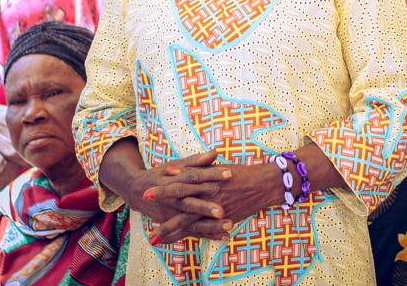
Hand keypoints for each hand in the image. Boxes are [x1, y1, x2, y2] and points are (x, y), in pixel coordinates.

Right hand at [131, 151, 234, 243]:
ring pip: (191, 221)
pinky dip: (207, 234)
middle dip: (205, 207)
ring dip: (210, 225)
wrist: (136, 191)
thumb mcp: (175, 165)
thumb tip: (215, 152)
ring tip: (229, 225)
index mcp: (172, 180)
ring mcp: (171, 213)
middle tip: (222, 210)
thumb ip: (196, 161)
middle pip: (189, 202)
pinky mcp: (173, 224)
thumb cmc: (160, 175)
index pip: (193, 176)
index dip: (210, 174)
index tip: (229, 173)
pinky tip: (224, 236)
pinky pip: (191, 231)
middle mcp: (171, 198)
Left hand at [147, 160, 280, 243]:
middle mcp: (209, 194)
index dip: (163, 189)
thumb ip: (194, 169)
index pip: (180, 184)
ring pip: (189, 220)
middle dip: (162, 207)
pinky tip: (180, 240)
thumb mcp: (216, 168)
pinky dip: (191, 234)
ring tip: (154, 236)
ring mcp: (215, 208)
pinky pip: (204, 230)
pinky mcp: (223, 219)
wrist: (263, 184)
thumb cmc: (239, 173)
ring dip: (171, 229)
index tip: (146, 193)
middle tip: (143, 211)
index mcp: (206, 179)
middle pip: (180, 202)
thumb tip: (171, 170)